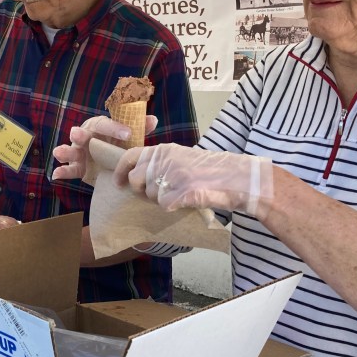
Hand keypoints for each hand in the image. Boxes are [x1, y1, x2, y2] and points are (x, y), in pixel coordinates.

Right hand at [53, 114, 157, 182]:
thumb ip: (139, 129)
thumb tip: (153, 119)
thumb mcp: (129, 140)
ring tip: (59, 152)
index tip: (127, 134)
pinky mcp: (78, 168)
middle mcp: (87, 138)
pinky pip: (69, 170)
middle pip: (82, 134)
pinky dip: (61, 171)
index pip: (105, 124)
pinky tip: (56, 175)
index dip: (114, 128)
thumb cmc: (119, 147)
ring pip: (71, 151)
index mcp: (100, 128)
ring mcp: (80, 153)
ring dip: (64, 151)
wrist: (112, 166)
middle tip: (76, 133)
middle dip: (79, 135)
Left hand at [113, 143, 273, 218]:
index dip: (120, 171)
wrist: (238, 178)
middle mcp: (165, 159)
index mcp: (164, 149)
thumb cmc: (212, 171)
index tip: (118, 182)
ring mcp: (173, 175)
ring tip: (180, 194)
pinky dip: (174, 207)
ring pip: (151, 195)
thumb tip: (140, 175)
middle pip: (137, 181)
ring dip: (161, 199)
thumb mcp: (183, 157)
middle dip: (143, 192)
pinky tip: (187, 200)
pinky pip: (166, 205)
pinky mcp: (182, 191)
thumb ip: (162, 163)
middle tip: (159, 194)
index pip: (130, 157)